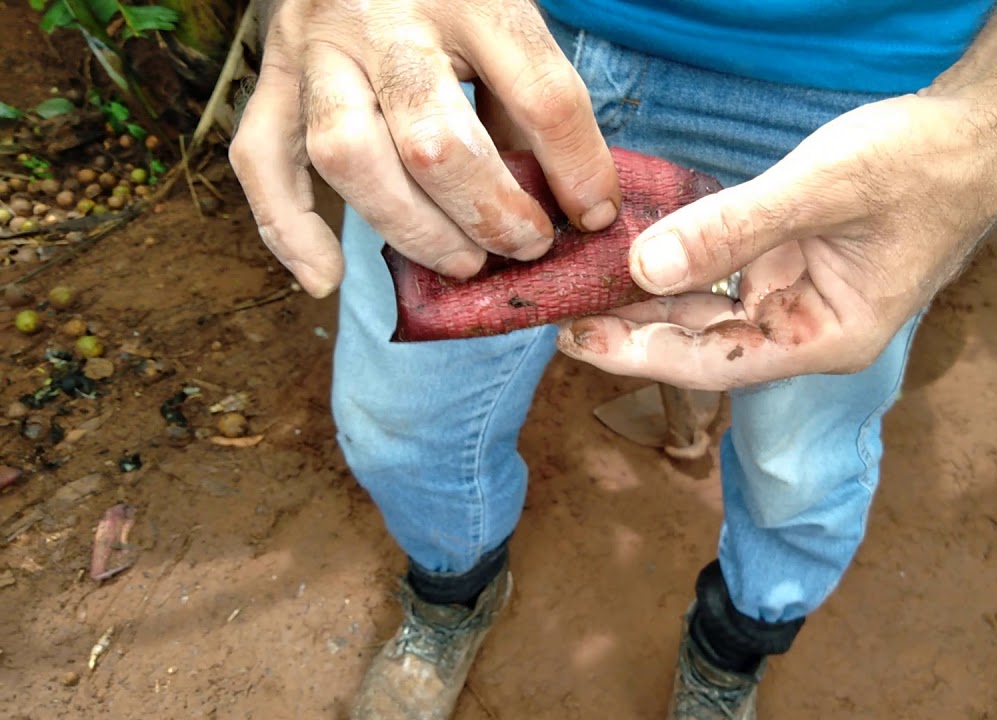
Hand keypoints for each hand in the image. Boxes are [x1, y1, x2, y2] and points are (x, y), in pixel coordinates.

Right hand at [229, 0, 620, 297]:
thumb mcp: (505, 19)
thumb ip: (529, 103)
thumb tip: (571, 205)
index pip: (540, 94)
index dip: (578, 169)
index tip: (595, 213)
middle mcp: (383, 19)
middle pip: (434, 141)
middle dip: (489, 214)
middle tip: (525, 245)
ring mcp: (315, 47)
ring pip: (348, 156)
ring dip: (411, 229)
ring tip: (462, 263)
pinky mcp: (270, 76)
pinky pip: (260, 159)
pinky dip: (288, 230)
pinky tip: (326, 279)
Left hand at [555, 94, 996, 390]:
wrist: (978, 131)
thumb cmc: (922, 164)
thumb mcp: (824, 190)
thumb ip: (733, 227)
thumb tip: (644, 264)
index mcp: (825, 337)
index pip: (714, 362)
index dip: (640, 353)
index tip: (573, 339)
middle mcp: (806, 328)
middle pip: (702, 342)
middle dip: (631, 326)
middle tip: (553, 308)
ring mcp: (797, 295)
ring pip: (707, 308)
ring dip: (648, 296)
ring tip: (577, 284)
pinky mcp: (789, 260)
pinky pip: (723, 270)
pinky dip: (680, 260)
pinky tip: (631, 250)